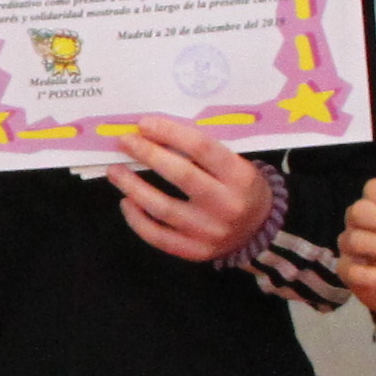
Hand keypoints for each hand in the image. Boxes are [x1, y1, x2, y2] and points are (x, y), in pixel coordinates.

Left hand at [107, 118, 274, 264]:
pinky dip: (138, 219)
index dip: (170, 132)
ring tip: (115, 171)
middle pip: (181, 175)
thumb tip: (154, 134)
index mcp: (240, 177)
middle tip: (125, 142)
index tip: (144, 124)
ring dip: (134, 187)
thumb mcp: (236, 164)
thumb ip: (203, 152)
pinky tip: (127, 202)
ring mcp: (210, 232)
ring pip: (163, 208)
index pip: (201, 148)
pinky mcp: (196, 251)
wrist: (260, 229)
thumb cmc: (240, 187)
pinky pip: (159, 237)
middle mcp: (226, 205)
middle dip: (148, 154)